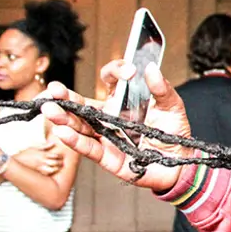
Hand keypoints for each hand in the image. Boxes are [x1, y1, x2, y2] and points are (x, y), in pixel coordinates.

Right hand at [14, 141, 63, 175]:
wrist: (14, 162)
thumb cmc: (24, 154)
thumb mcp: (33, 147)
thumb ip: (44, 146)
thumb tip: (53, 143)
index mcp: (42, 154)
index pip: (55, 155)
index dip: (60, 156)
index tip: (61, 157)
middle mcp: (42, 161)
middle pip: (56, 163)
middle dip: (60, 163)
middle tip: (61, 162)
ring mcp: (40, 168)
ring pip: (53, 169)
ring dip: (57, 168)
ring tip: (58, 167)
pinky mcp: (37, 173)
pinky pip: (47, 174)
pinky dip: (51, 173)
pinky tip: (51, 171)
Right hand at [41, 60, 193, 191]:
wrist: (181, 163)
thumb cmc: (174, 133)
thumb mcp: (172, 107)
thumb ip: (162, 89)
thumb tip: (151, 68)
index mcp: (123, 102)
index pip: (110, 82)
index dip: (115, 72)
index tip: (129, 72)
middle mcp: (110, 118)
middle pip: (83, 105)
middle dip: (66, 97)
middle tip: (54, 89)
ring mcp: (107, 137)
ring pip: (80, 126)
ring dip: (64, 118)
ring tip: (49, 109)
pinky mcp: (109, 157)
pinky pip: (89, 148)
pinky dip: (75, 141)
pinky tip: (62, 132)